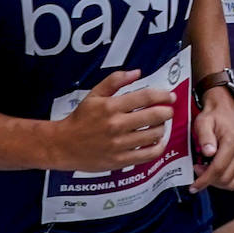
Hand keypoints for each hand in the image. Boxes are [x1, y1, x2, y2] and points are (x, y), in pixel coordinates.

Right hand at [58, 69, 176, 172]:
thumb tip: (137, 72)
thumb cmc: (80, 119)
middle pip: (153, 116)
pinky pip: (147, 154)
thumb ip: (115, 81)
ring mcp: (119, 144)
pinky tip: (158, 141)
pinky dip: (158, 147)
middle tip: (169, 110)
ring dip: (162, 128)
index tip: (170, 96)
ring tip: (160, 124)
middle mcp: (117, 125)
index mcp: (111, 106)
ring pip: (153, 135)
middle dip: (167, 111)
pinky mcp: (120, 160)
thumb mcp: (94, 95)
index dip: (162, 95)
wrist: (63, 145)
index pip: (145, 97)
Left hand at [188, 92, 233, 191]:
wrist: (226, 111)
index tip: (194, 186)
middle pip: (226, 179)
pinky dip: (226, 181)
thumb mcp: (203, 123)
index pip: (218, 169)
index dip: (204, 180)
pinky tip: (217, 172)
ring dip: (218, 183)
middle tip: (198, 170)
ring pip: (233, 183)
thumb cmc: (214, 117)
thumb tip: (208, 152)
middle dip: (209, 181)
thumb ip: (205, 137)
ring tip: (207, 171)